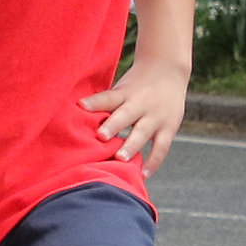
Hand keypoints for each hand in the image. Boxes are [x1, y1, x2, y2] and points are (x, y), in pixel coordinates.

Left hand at [78, 60, 188, 175]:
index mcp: (125, 92)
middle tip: (101, 136)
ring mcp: (156, 116)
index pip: (108, 97)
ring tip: (120, 159)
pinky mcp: (169, 127)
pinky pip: (161, 147)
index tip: (80, 106)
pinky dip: (153, 162)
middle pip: (126, 114)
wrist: (169, 70)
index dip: (95, 102)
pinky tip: (143, 175)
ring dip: (132, 146)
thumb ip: (105, 104)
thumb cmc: (136, 85)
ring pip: (143, 131)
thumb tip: (76, 119)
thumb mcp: (122, 88)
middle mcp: (140, 103)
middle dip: (114, 125)